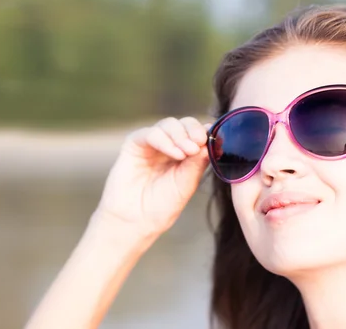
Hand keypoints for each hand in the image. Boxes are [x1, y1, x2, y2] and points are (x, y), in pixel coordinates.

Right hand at [95, 117, 211, 236]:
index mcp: (184, 154)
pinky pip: (151, 133)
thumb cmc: (161, 206)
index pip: (197, 133)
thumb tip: (211, 141)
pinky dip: (165, 140)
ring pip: (169, 124)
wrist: (136, 221)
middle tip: (199, 143)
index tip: (211, 141)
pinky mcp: (134, 144)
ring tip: (187, 152)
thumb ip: (197, 162)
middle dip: (194, 130)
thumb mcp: (186, 184)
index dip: (205, 133)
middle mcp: (168, 146)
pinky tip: (175, 153)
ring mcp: (151, 144)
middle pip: (184, 124)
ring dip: (180, 135)